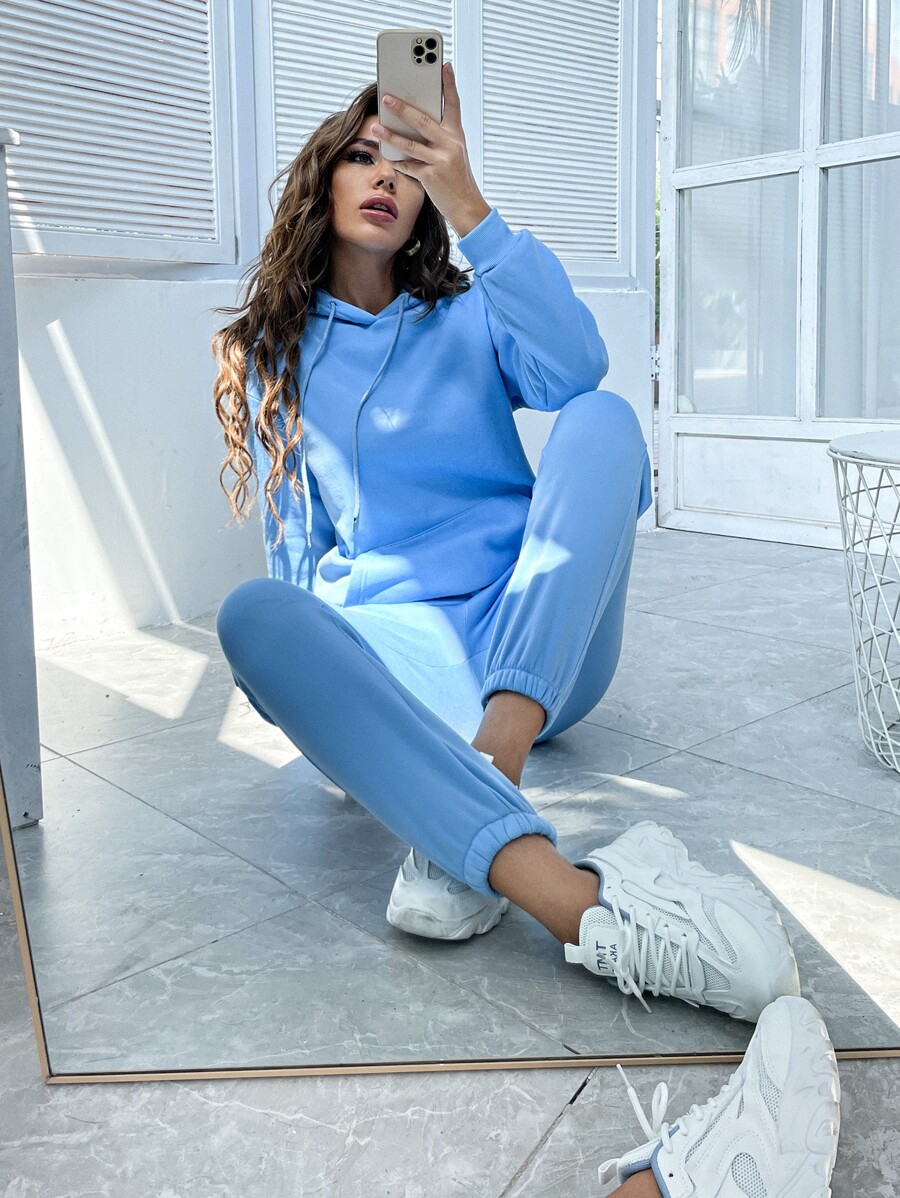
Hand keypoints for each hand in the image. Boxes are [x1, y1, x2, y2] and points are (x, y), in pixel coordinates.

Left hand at [372, 61, 490, 237]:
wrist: (466, 205)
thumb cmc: (456, 177)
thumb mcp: (453, 152)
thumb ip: (437, 136)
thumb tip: (410, 123)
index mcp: (457, 135)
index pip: (453, 104)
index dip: (449, 84)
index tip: (443, 64)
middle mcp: (450, 144)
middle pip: (423, 121)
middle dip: (403, 108)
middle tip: (386, 97)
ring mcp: (441, 161)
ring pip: (410, 144)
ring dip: (390, 134)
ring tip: (376, 126)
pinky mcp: (431, 177)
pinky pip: (408, 165)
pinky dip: (397, 160)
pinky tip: (387, 155)